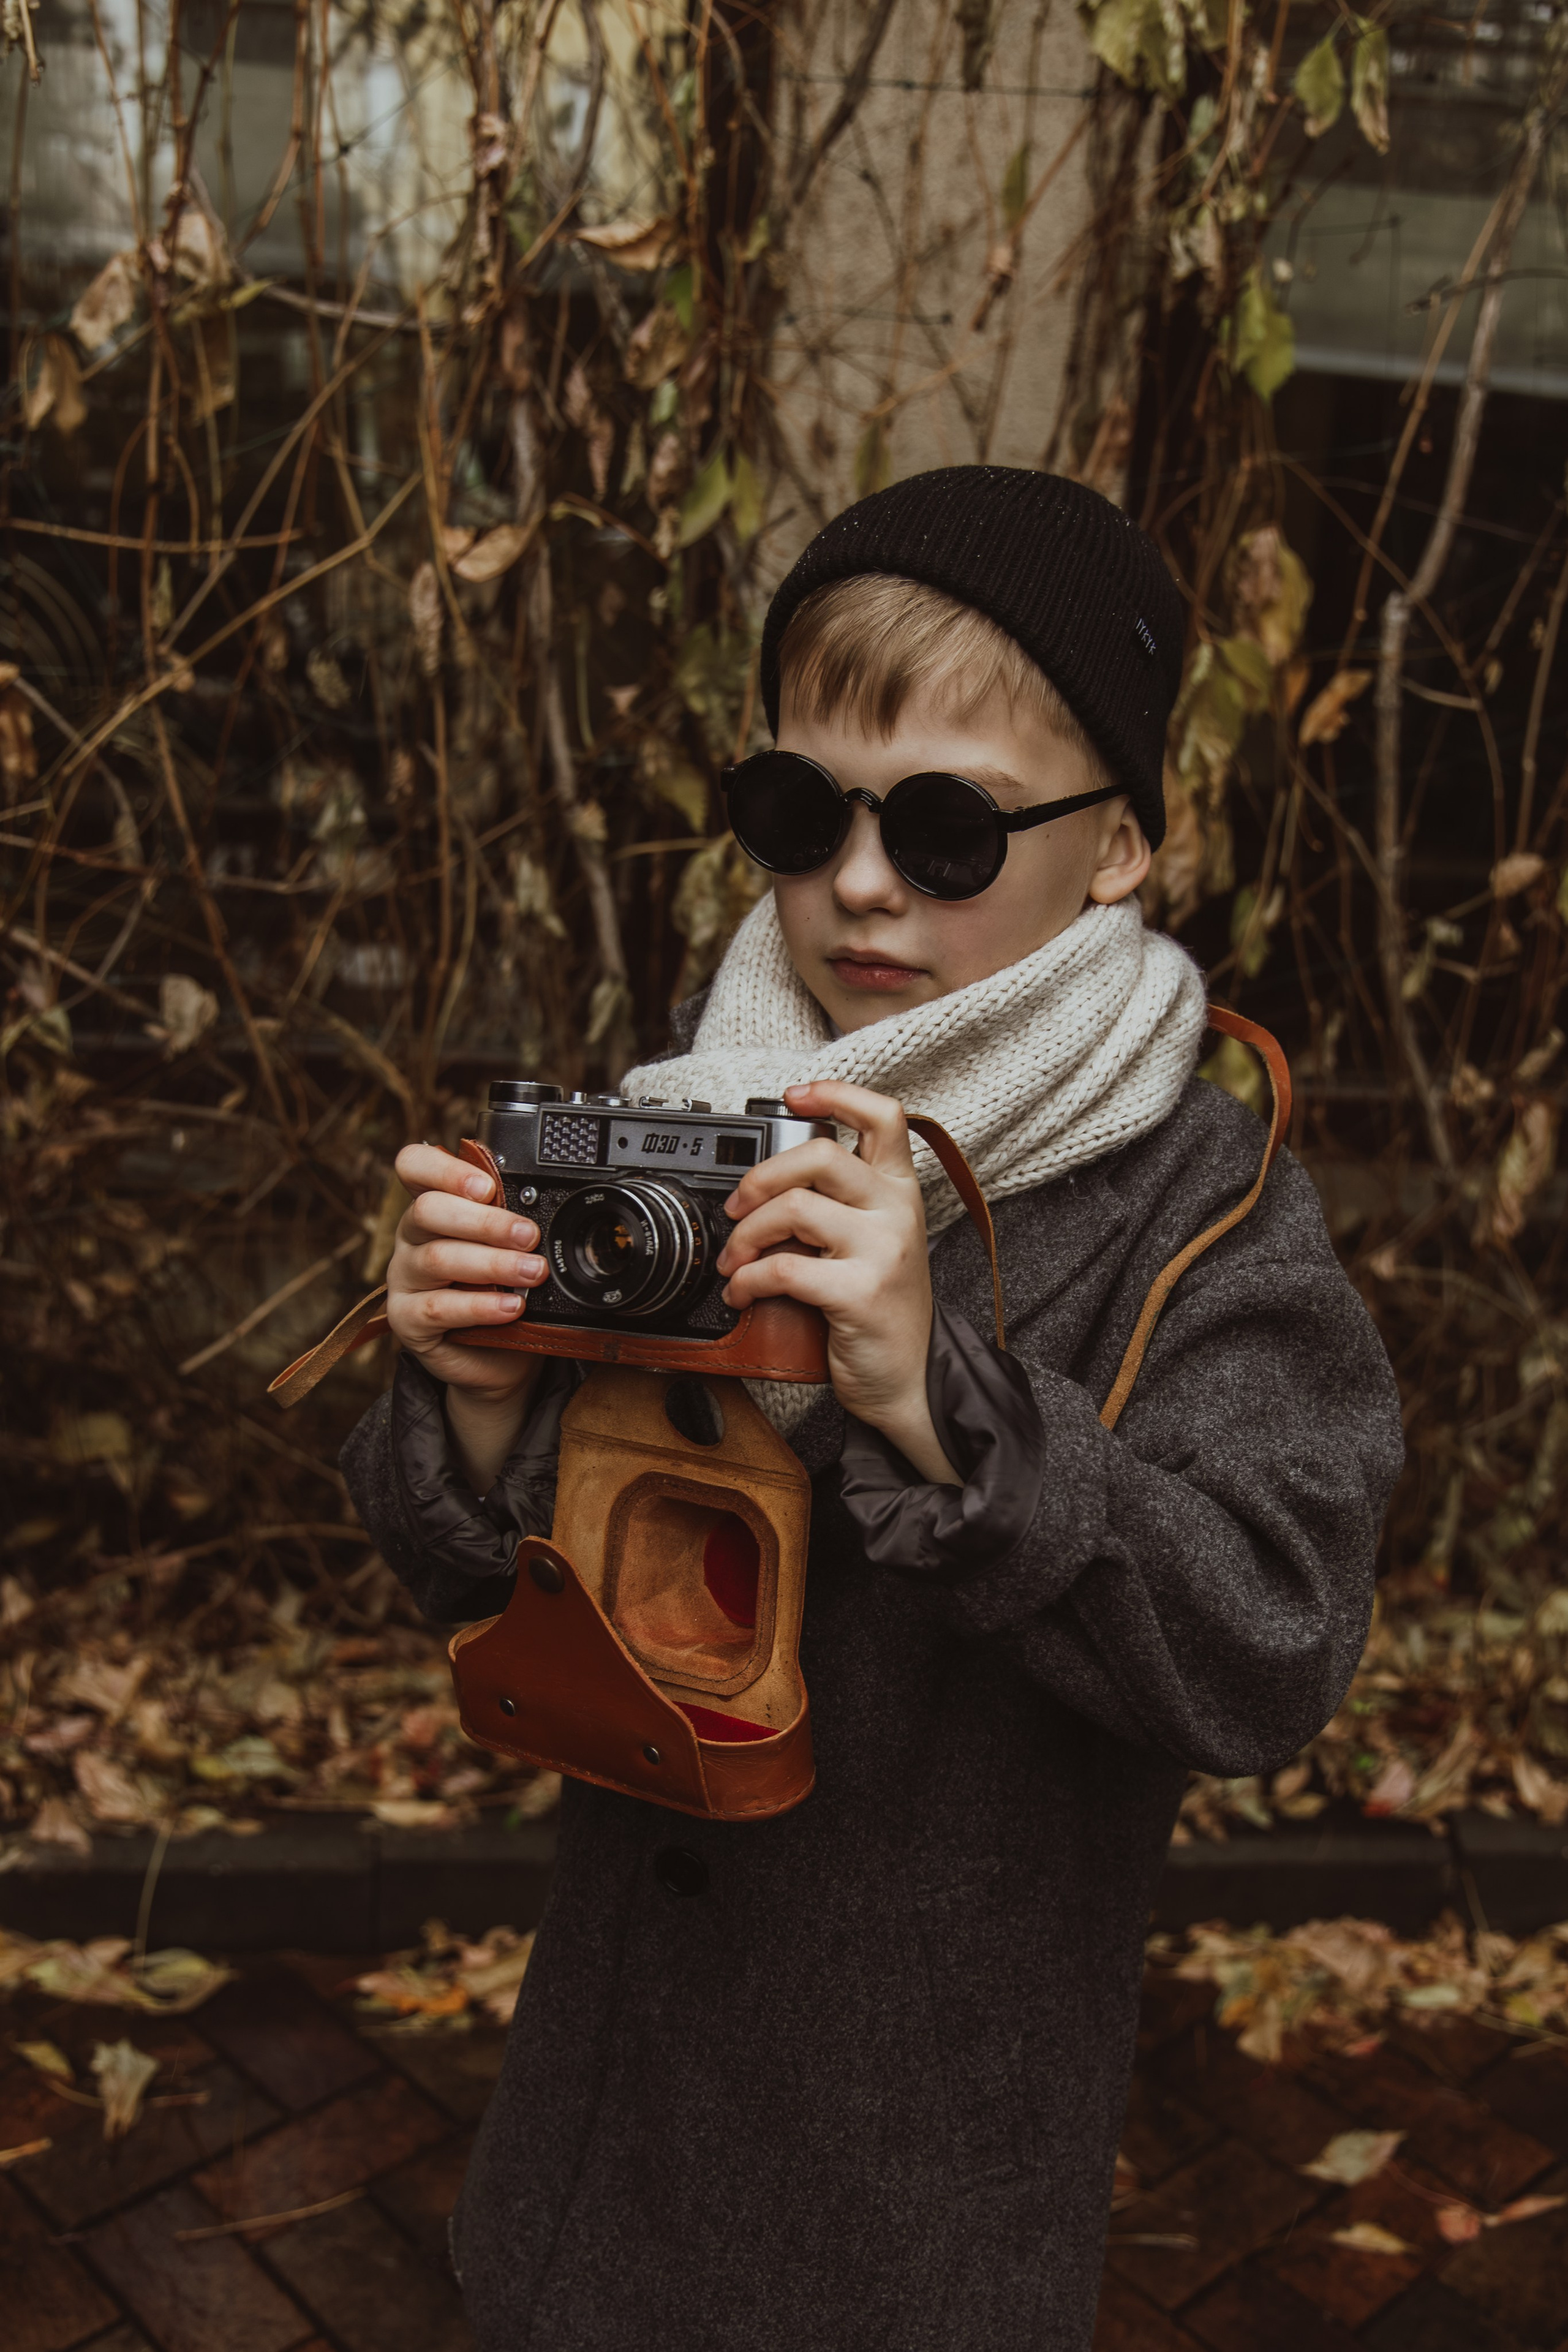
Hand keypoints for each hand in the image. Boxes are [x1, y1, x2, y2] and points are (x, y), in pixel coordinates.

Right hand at [387, 1143, 548, 1490]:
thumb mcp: (509, 1250)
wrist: (495, 1357)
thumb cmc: (501, 1290)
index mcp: (433, 1207)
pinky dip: (480, 1306)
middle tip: (528, 1236)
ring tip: (532, 1272)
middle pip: (427, 1210)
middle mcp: (411, 1236)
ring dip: (492, 1263)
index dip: (444, 1169)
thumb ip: (512, 1225)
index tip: (487, 1186)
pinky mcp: (406, 1319)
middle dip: (484, 1221)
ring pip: (436, 1259)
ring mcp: (403, 1278)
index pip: (414, 1166)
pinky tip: (510, 1306)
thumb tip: (542, 1213)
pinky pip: (438, 1307)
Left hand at [715, 1081, 958, 1484]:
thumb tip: (772, 1182)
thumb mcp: (876, 1241)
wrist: (910, 1379)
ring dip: (746, 1235)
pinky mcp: (860, 1293)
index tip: (794, 1096)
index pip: (883, 1116)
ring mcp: (882, 1251)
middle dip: (761, 1176)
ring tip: (734, 1260)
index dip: (835, 1094)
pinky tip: (742, 1293)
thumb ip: (841, 1203)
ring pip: (794, 1208)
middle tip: (738, 1207)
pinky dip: (748, 1280)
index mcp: (901, 1191)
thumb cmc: (882, 1308)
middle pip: (820, 1155)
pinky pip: (784, 1268)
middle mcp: (897, 1212)